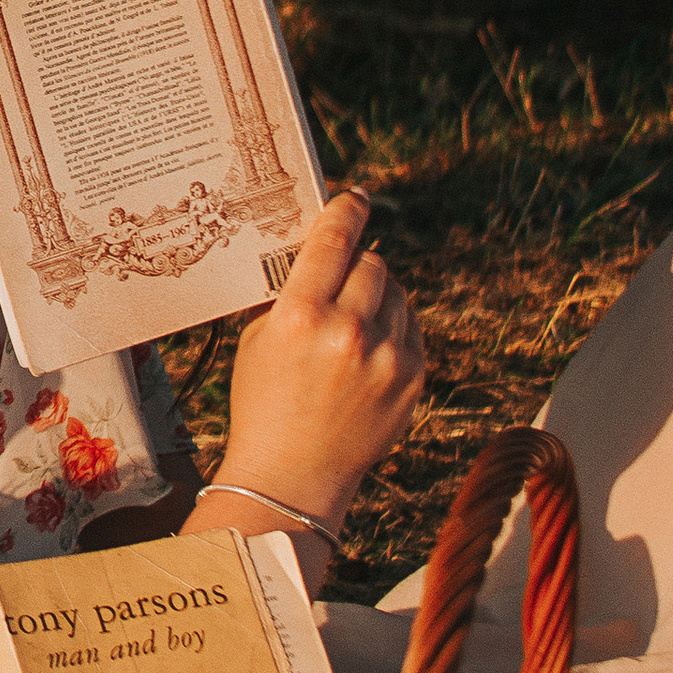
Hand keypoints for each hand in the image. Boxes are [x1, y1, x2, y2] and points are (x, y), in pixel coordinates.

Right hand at [214, 188, 424, 534]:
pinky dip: (392, 328)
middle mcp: (348, 332)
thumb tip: (318, 248)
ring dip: (377, 297)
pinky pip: (411, 328)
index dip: (346, 211)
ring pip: (397, 293)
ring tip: (352, 325)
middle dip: (358, 265)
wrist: (293, 475)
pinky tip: (368, 352)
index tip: (355, 197)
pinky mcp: (412, 378)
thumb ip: (291, 293)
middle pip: (372, 263)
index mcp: (300, 316)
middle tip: (343, 279)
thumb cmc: (265, 403)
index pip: (333, 241)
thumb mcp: (260, 339)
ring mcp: (386, 357)